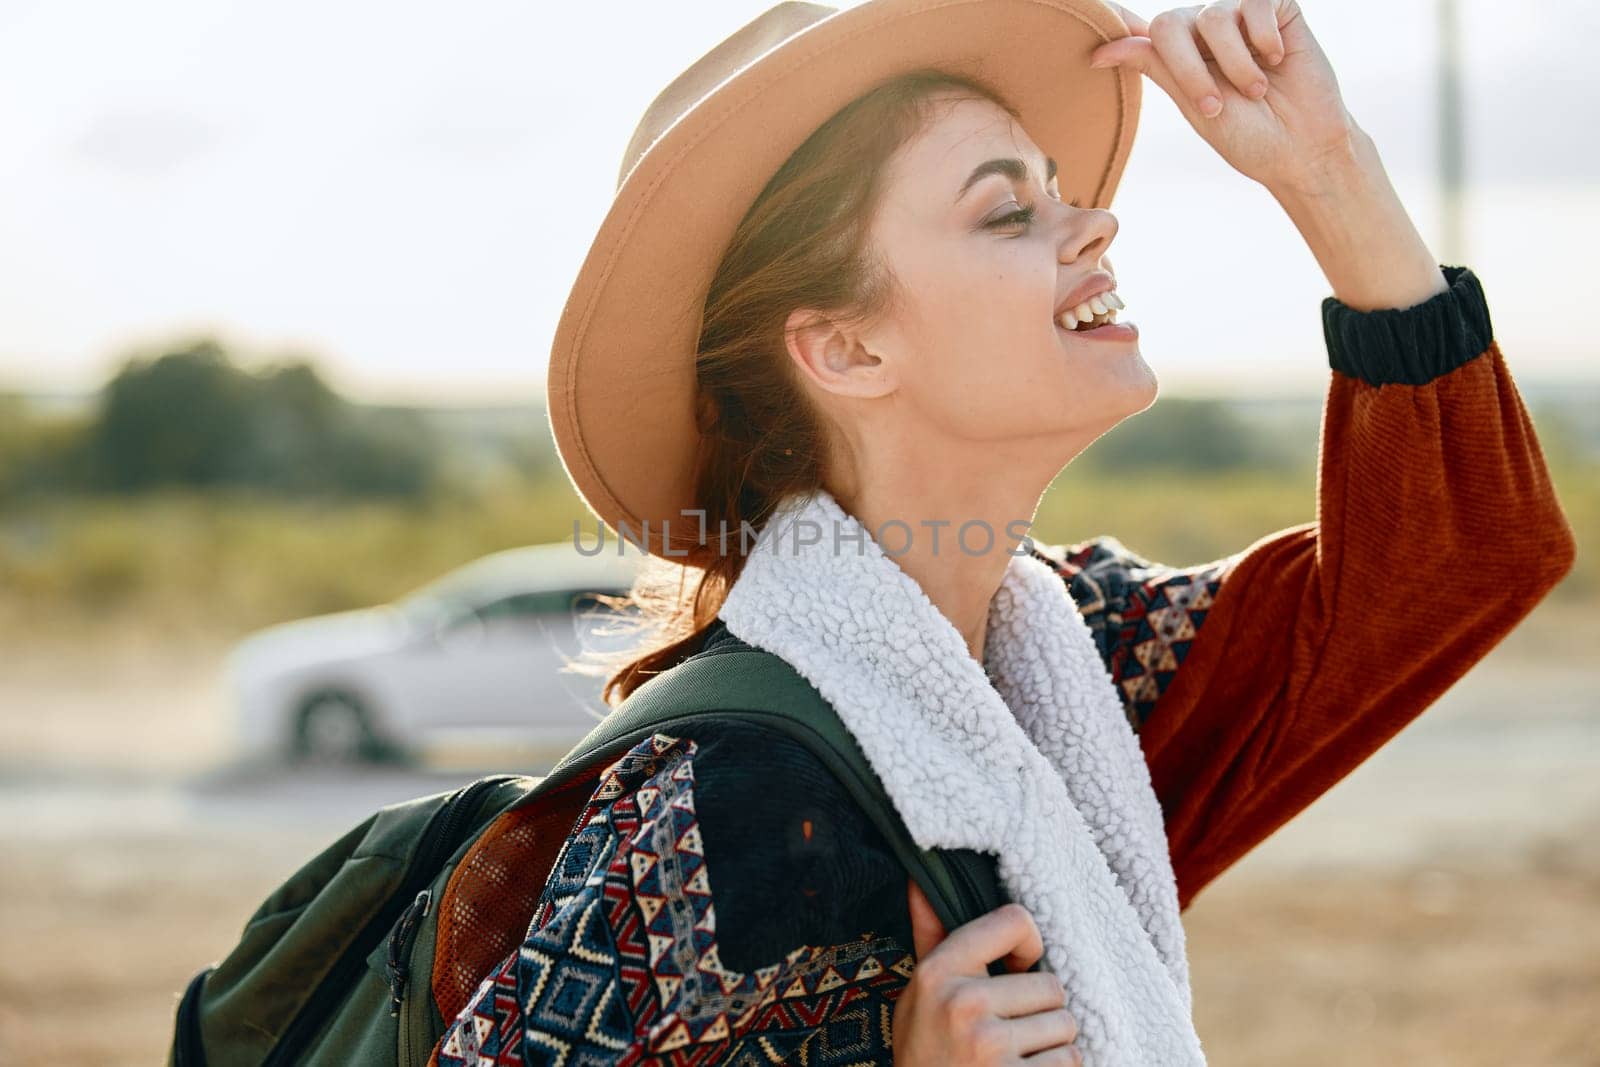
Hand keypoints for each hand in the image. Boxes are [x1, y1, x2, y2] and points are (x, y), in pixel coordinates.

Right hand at [891, 879, 1081, 1064]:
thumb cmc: (926, 1048)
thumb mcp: (919, 993)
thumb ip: (931, 938)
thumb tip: (920, 881)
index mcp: (940, 971)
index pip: (1015, 921)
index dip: (1030, 945)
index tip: (1019, 969)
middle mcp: (964, 1003)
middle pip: (1052, 985)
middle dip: (1041, 1011)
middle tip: (1012, 1029)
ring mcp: (990, 1046)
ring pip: (1066, 1026)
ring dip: (1051, 1045)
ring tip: (1017, 1055)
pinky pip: (1070, 1062)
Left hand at [1090, 0, 1360, 192]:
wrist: (1303, 147)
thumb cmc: (1248, 135)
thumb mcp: (1195, 105)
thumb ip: (1157, 67)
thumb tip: (1102, 49)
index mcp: (1178, 57)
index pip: (1141, 31)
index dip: (1114, 23)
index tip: (1091, 38)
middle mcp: (1204, 30)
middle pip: (1170, 25)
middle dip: (1190, 71)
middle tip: (1215, 106)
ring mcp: (1239, 15)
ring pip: (1212, 18)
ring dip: (1234, 64)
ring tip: (1257, 90)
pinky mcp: (1276, 6)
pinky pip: (1256, 3)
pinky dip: (1264, 38)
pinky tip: (1277, 59)